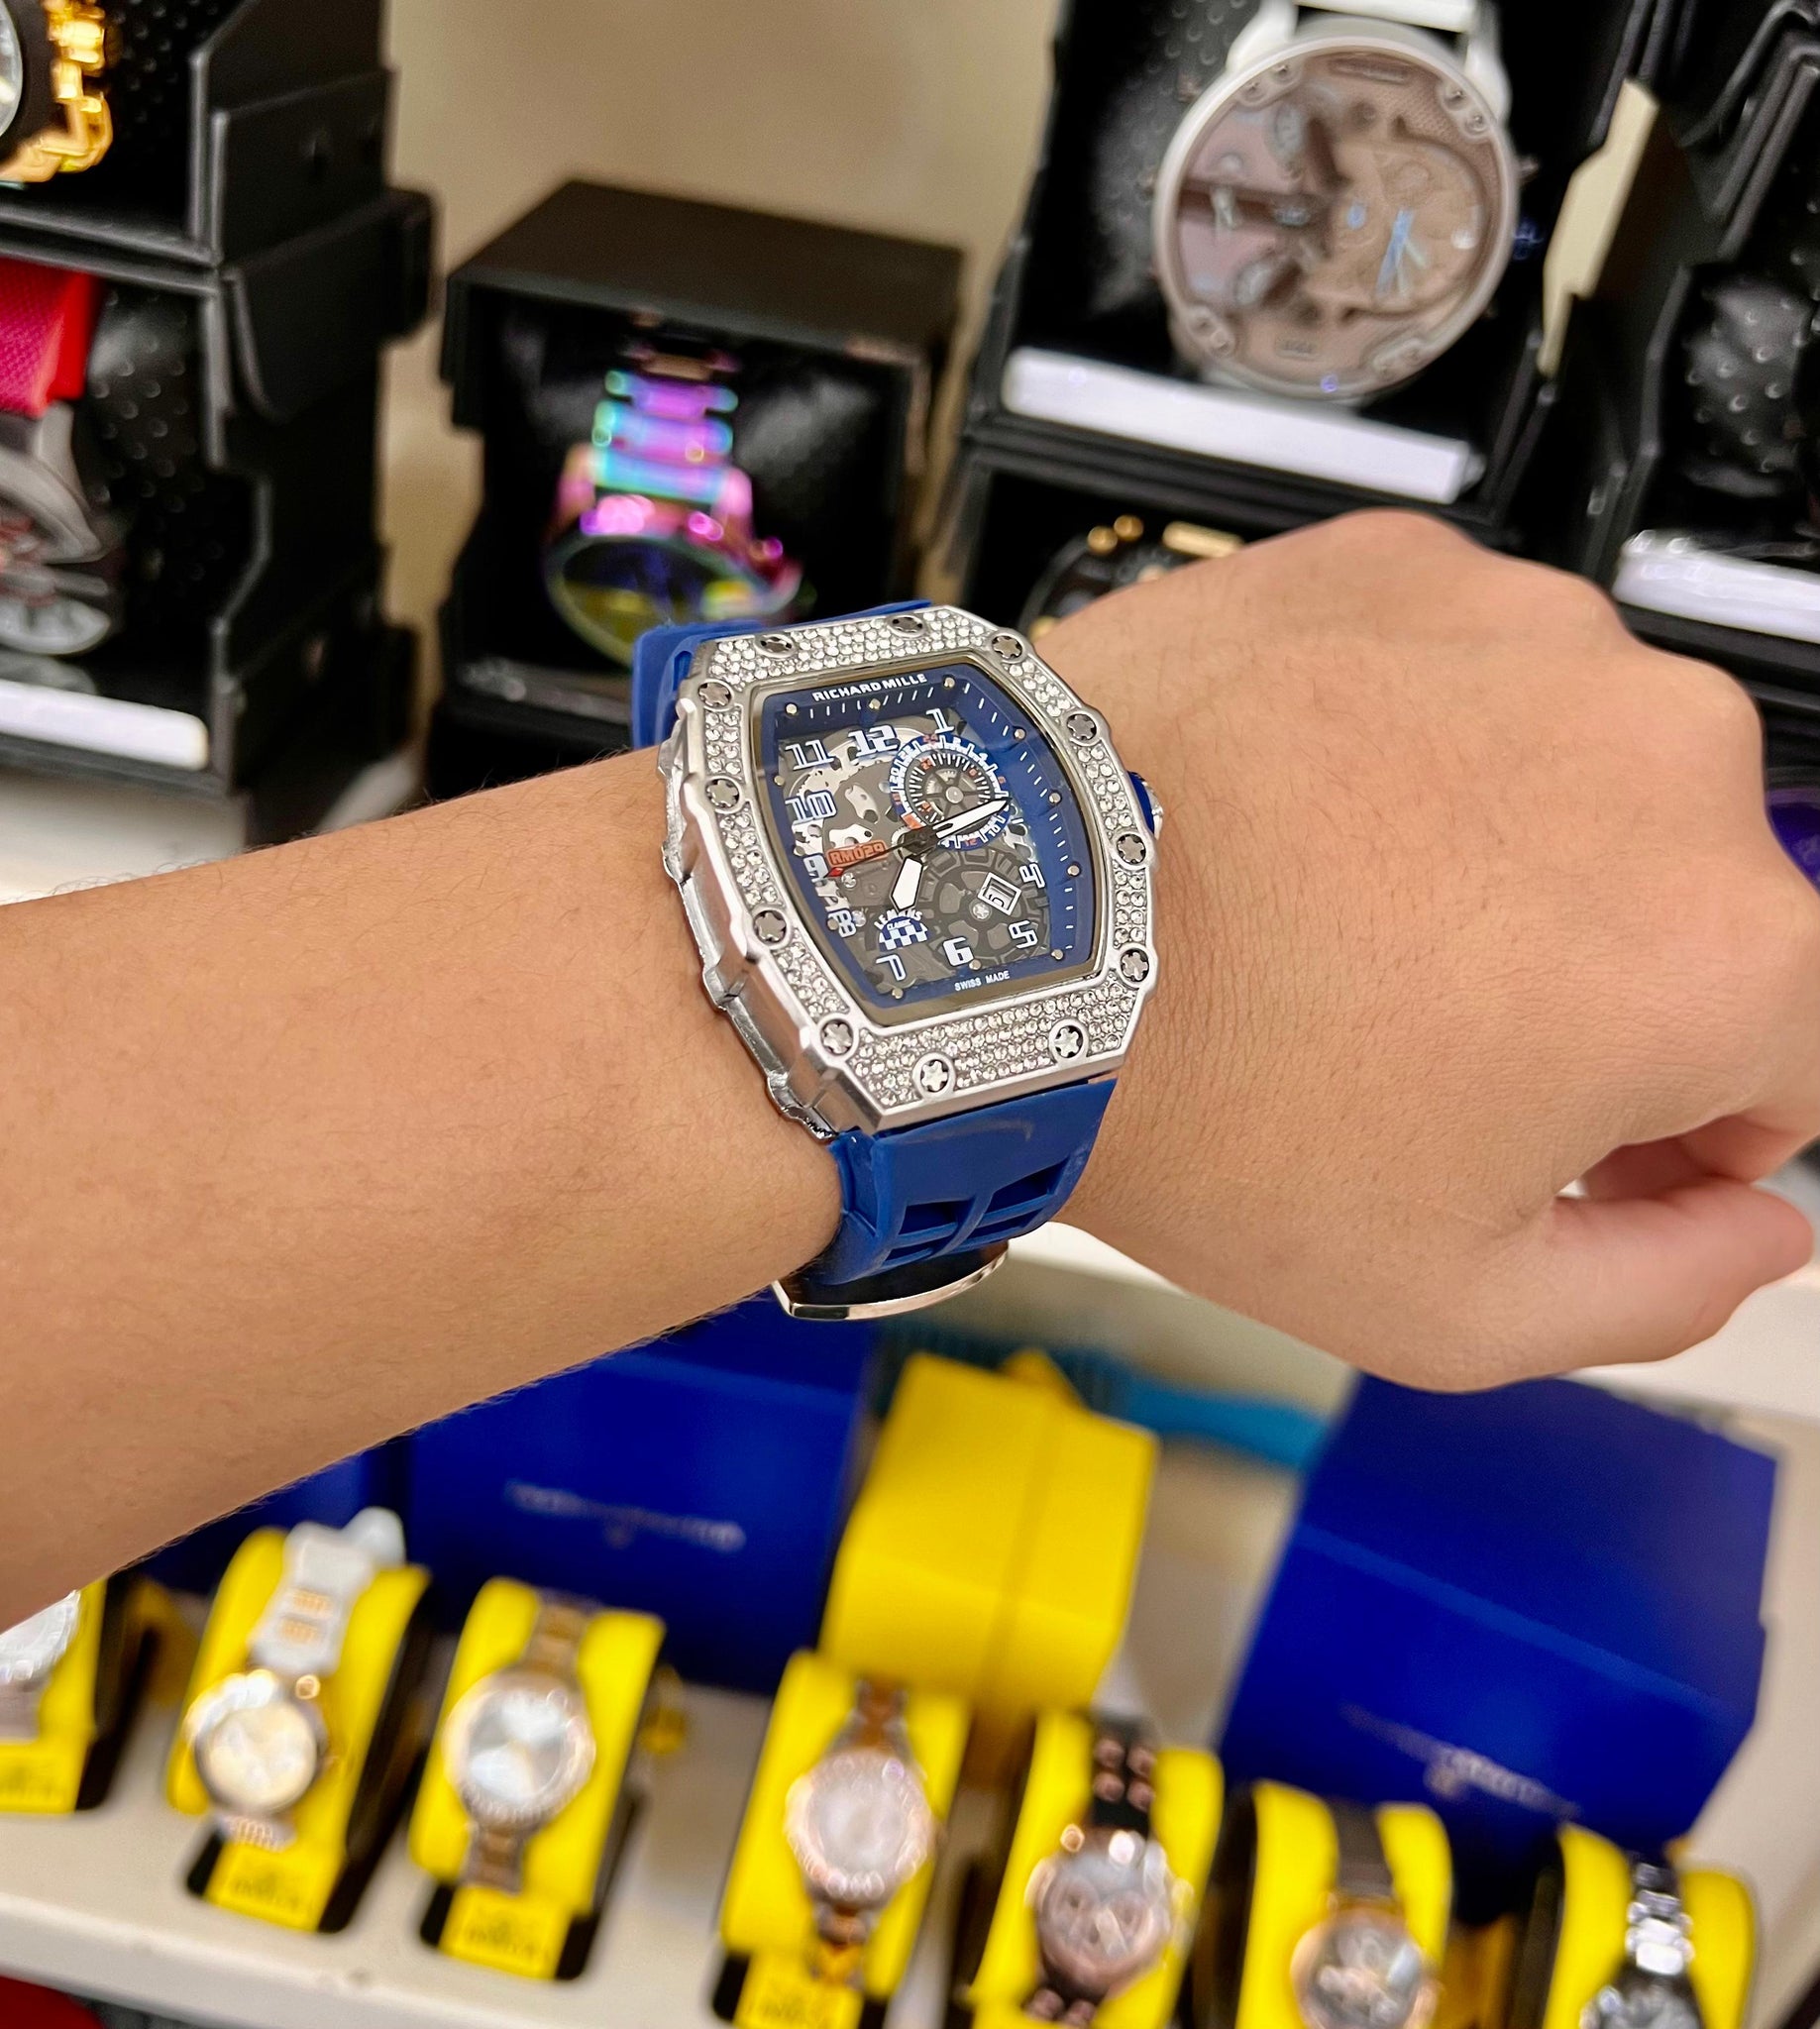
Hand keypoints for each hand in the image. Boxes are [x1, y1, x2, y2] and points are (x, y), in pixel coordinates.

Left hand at [1050, 511, 1819, 1385]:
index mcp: (1723, 954)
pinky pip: (1470, 678)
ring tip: (1336, 919)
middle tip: (1413, 1036)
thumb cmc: (1200, 1102)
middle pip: (1693, 912)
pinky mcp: (1414, 567)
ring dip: (1503, 851)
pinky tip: (1300, 820)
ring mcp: (1538, 637)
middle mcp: (1666, 759)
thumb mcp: (1451, 1302)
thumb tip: (1753, 1224)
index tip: (1564, 1142)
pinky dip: (1414, 743)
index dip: (1681, 1136)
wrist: (999, 920)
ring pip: (1582, 781)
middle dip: (1592, 988)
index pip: (1797, 1068)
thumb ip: (1664, 1286)